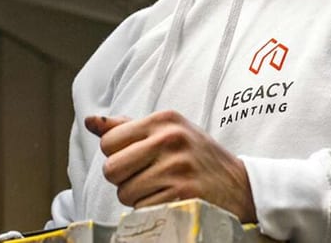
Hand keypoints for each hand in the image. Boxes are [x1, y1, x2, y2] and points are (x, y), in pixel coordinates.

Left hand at [86, 110, 255, 222]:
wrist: (239, 184)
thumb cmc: (197, 156)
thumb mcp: (168, 131)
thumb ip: (128, 126)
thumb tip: (91, 121)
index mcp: (164, 120)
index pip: (108, 142)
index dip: (116, 156)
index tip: (135, 160)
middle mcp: (170, 139)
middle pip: (111, 169)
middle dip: (123, 179)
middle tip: (144, 177)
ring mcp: (177, 167)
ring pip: (125, 193)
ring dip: (137, 197)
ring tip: (160, 188)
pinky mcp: (183, 194)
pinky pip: (142, 209)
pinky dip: (150, 210)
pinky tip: (168, 199)